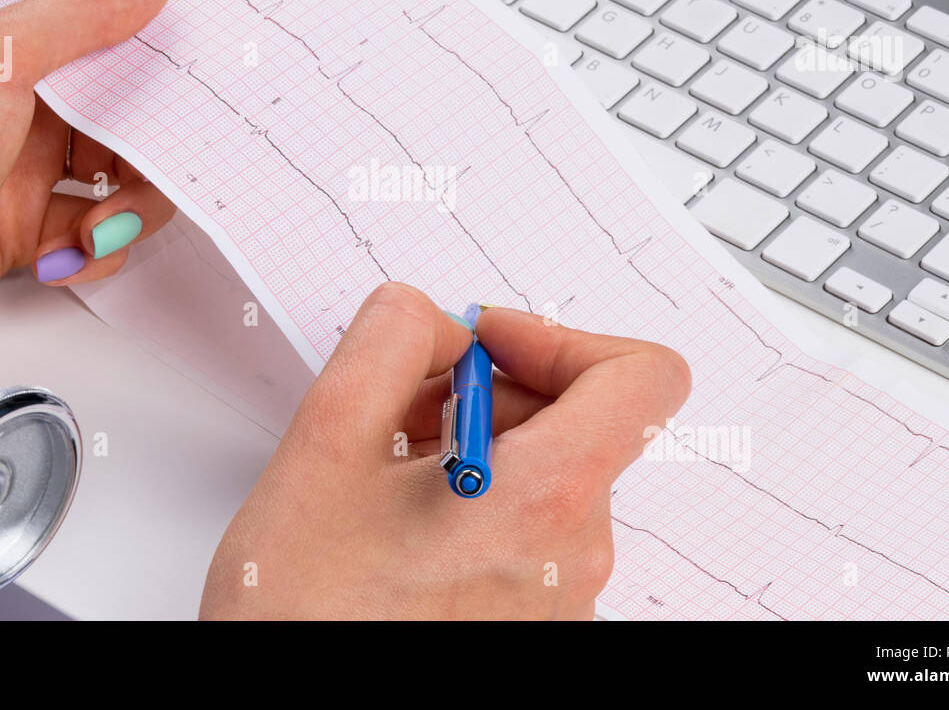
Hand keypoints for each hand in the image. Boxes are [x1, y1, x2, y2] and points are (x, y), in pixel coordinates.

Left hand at [0, 0, 178, 346]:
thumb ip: (75, 17)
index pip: (85, 21)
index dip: (138, 31)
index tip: (184, 41)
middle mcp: (11, 104)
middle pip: (120, 106)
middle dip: (149, 139)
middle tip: (156, 155)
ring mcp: (22, 168)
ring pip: (121, 173)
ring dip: (129, 204)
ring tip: (103, 221)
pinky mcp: (29, 228)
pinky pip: (100, 230)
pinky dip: (100, 246)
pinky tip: (70, 252)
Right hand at [199, 283, 690, 619]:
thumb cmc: (305, 616)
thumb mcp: (325, 442)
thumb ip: (390, 341)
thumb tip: (437, 321)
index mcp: (544, 501)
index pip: (643, 379)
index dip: (563, 338)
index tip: (489, 346)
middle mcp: (574, 557)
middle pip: (580, 422)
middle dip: (493, 392)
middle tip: (406, 409)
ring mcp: (558, 601)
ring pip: (548, 477)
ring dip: (478, 448)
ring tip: (389, 473)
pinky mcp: (532, 626)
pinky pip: (531, 535)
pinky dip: (478, 504)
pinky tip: (401, 524)